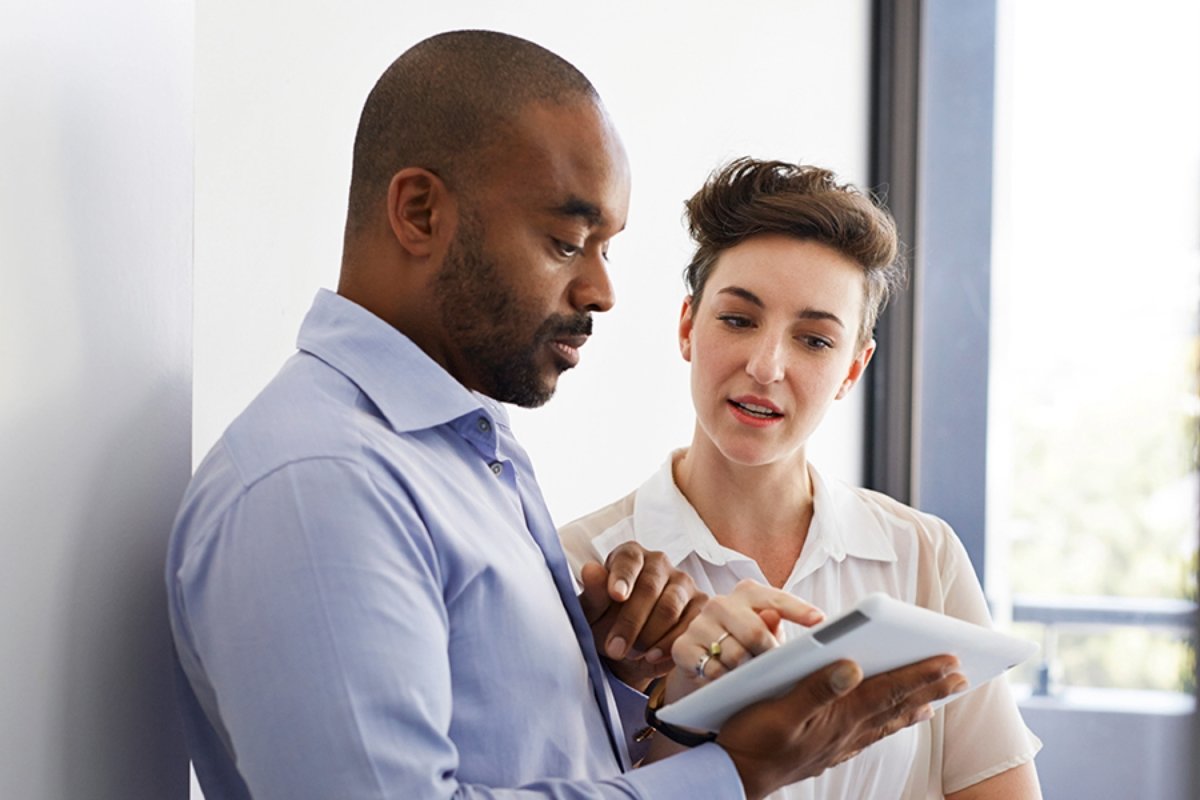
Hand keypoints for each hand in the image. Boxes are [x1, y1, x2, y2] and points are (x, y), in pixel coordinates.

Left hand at [577, 542, 706, 687]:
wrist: (627, 648)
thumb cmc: (605, 622)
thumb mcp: (592, 612)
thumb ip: (593, 592)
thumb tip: (590, 570)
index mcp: (630, 555)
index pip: (629, 559)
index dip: (622, 577)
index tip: (616, 596)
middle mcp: (659, 563)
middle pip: (649, 587)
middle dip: (630, 622)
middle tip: (614, 648)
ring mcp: (683, 582)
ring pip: (670, 608)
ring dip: (649, 636)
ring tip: (632, 653)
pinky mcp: (699, 605)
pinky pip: (690, 625)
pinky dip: (670, 644)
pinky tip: (652, 656)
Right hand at [668, 580, 823, 693]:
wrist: (702, 669)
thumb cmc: (745, 649)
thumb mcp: (766, 639)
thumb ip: (779, 630)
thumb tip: (796, 624)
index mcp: (748, 594)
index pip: (776, 600)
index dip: (799, 610)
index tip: (820, 621)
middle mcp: (722, 603)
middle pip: (755, 631)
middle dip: (770, 655)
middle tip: (777, 671)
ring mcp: (699, 623)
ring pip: (734, 654)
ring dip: (746, 673)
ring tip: (750, 679)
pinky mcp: (682, 646)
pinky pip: (711, 669)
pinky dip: (724, 680)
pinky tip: (726, 683)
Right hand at [718, 656, 966, 799]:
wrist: (735, 776)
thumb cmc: (752, 739)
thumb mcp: (778, 709)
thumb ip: (815, 687)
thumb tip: (852, 666)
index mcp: (839, 714)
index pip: (889, 689)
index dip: (922, 673)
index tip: (951, 659)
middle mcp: (846, 730)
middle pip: (897, 704)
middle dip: (930, 687)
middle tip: (962, 675)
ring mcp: (840, 743)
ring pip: (887, 721)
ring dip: (915, 706)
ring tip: (938, 699)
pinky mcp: (829, 751)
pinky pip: (871, 735)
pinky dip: (890, 725)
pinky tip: (893, 723)